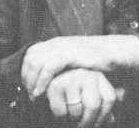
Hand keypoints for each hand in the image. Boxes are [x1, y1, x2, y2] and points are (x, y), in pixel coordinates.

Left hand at [22, 35, 138, 99]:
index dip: (25, 71)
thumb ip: (60, 63)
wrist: (112, 51)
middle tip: (30, 94)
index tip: (28, 87)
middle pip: (29, 58)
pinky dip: (42, 81)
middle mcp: (56, 43)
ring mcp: (62, 47)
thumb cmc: (94, 59)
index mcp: (55, 43)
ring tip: (35, 96)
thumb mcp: (73, 59)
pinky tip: (41, 92)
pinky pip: (49, 67)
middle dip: (26, 78)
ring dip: (32, 81)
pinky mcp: (70, 54)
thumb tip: (48, 76)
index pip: (30, 54)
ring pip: (36, 62)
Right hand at [46, 68, 123, 126]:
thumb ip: (105, 104)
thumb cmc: (75, 96)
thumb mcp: (93, 97)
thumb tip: (118, 107)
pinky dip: (60, 119)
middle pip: (93, 106)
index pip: (109, 98)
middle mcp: (86, 73)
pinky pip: (61, 112)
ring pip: (76, 111)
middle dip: (87, 122)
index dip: (104, 116)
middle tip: (82, 127)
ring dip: (73, 122)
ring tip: (71, 119)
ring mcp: (70, 78)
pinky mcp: (55, 86)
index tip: (97, 123)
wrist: (46, 89)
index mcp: (99, 76)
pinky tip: (61, 115)